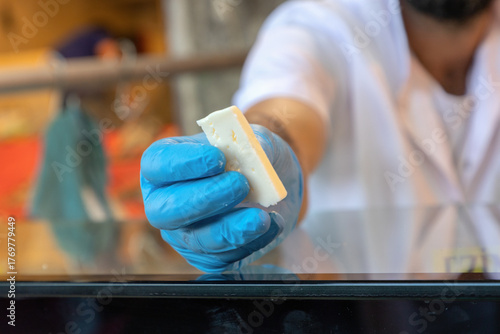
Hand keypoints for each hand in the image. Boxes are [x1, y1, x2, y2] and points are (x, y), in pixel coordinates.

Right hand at [140, 125, 302, 271]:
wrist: (272, 185)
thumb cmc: (252, 156)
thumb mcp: (255, 139)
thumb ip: (253, 144)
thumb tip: (255, 154)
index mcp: (164, 164)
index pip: (157, 164)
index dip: (183, 164)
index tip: (217, 158)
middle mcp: (165, 201)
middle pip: (165, 211)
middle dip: (204, 199)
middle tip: (239, 185)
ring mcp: (183, 233)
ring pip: (196, 240)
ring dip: (230, 229)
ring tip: (260, 216)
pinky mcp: (207, 256)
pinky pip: (222, 258)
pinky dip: (249, 243)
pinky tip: (269, 225)